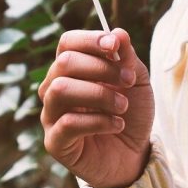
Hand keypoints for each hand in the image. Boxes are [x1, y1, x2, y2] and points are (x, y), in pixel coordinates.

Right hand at [38, 28, 153, 187]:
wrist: (134, 154)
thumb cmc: (131, 112)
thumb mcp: (136, 80)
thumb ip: (127, 57)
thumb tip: (118, 33)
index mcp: (72, 68)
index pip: (67, 42)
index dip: (90, 40)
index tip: (115, 46)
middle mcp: (55, 87)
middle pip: (64, 63)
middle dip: (102, 68)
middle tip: (128, 81)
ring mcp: (51, 114)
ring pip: (60, 89)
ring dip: (99, 94)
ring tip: (122, 106)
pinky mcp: (55, 141)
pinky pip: (67, 123)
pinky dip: (98, 121)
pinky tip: (116, 124)